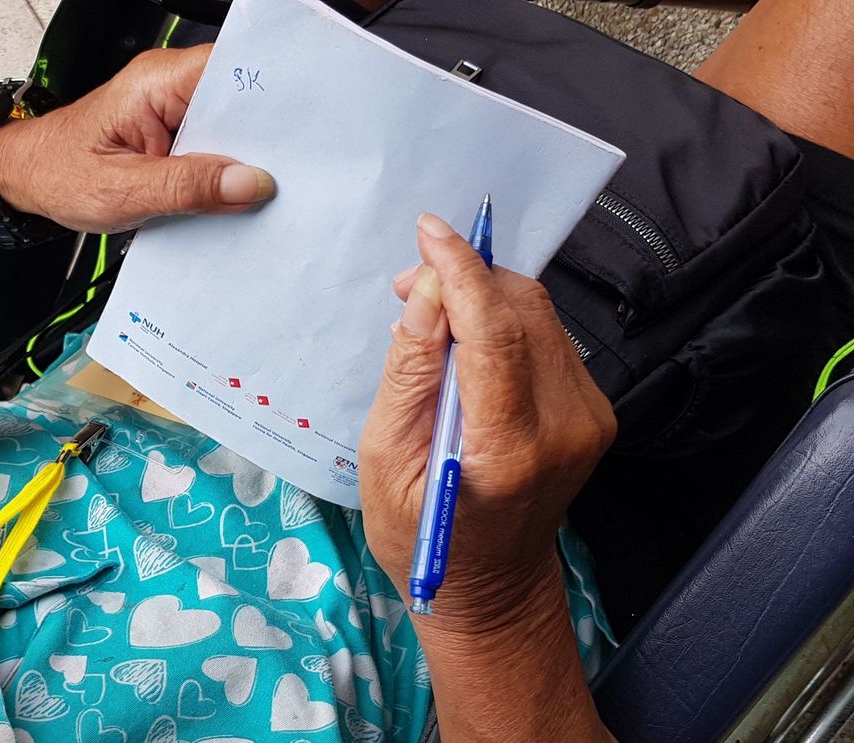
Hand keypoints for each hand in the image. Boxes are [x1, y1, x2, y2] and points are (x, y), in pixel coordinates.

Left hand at [0, 45, 273, 233]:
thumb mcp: (124, 190)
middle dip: (265, 140)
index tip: (297, 132)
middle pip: (241, 103)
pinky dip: (228, 176)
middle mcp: (169, 89)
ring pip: (233, 131)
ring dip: (247, 162)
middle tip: (283, 178)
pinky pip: (217, 150)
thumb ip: (188, 187)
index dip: (271, 98)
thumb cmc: (58, 173)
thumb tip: (251, 182)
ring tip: (258, 194)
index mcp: (157, 83)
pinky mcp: (176, 137)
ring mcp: (174, 112)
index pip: (233, 71)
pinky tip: (234, 199)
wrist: (25, 181)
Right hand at [358, 213, 615, 632]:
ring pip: (539, 316)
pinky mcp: (594, 411)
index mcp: (510, 446)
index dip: (462, 272)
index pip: (496, 331)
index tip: (429, 232)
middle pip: (525, 311)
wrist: (493, 588)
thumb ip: (410, 374)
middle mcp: (567, 426)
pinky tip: (467, 343)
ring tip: (432, 315)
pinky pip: (547, 338)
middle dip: (468, 279)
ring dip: (484, 297)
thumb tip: (428, 295)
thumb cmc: (425, 536)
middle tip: (412, 286)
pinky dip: (503, 322)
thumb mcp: (387, 461)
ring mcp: (589, 418)